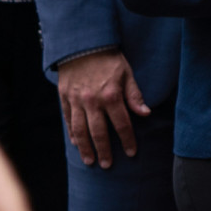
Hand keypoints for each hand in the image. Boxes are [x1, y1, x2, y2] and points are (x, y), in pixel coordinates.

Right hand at [57, 50, 150, 167]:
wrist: (82, 44)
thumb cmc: (109, 59)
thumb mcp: (127, 74)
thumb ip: (134, 96)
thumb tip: (146, 114)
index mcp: (111, 96)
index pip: (122, 124)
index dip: (127, 140)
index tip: (131, 153)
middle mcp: (92, 101)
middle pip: (99, 132)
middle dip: (104, 151)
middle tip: (108, 165)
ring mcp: (76, 100)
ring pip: (80, 130)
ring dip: (86, 148)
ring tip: (90, 161)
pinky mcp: (64, 98)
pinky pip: (68, 120)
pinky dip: (72, 134)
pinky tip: (77, 144)